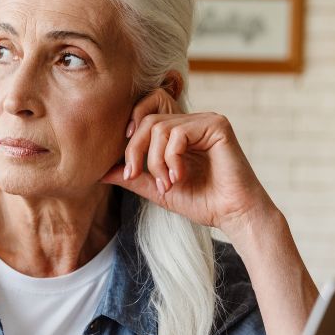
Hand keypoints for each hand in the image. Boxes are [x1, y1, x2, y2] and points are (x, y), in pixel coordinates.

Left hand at [101, 89, 277, 236]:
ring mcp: (206, 120)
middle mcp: (193, 121)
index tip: (127, 171)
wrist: (232, 214)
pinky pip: (178, 133)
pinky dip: (171, 158)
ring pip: (159, 127)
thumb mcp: (157, 189)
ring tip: (166, 184)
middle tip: (136, 177)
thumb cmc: (201, 202)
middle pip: (147, 121)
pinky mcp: (217, 125)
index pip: (144, 120)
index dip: (130, 140)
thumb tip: (101, 172)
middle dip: (135, 152)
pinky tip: (179, 177)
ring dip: (155, 161)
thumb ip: (133, 177)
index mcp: (180, 132)